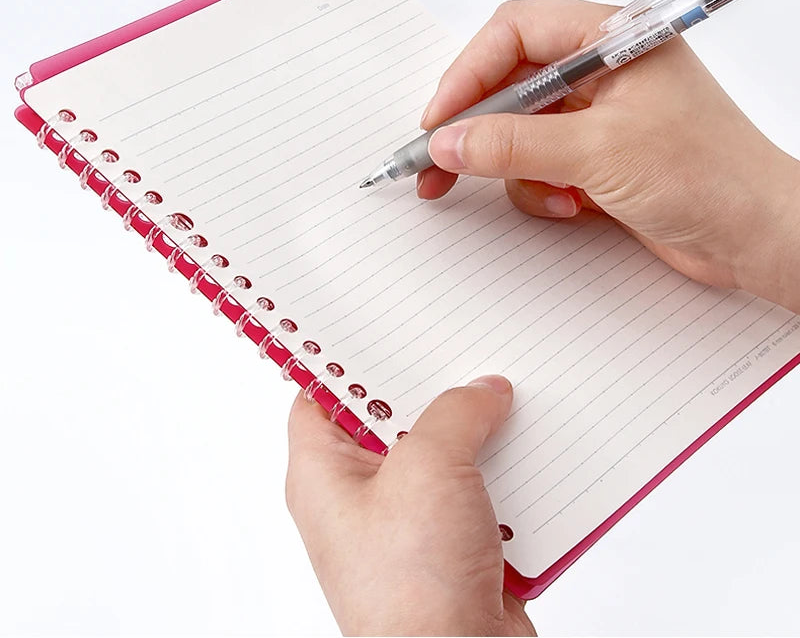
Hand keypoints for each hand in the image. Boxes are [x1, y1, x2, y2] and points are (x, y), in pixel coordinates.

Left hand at [286, 376, 535, 636]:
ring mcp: (408, 523)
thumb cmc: (413, 593)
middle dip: (430, 390)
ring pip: (440, 455)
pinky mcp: (451, 546)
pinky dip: (500, 472)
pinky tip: (528, 448)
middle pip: (389, 419)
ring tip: (505, 395)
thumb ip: (455, 413)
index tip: (379, 326)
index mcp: (324, 474)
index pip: (319, 394)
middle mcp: (360, 497)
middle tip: (460, 352)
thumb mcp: (429, 468)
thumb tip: (482, 391)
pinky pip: (474, 491)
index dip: (345, 358)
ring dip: (475, 433)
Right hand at [420, 0, 799, 313]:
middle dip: (476, 128)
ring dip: (518, 169)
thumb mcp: (599, 151)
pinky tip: (571, 205)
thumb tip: (451, 141)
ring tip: (550, 194)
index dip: (468, 72)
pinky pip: (539, 164)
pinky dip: (541, 189)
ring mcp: (596, 116)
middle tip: (439, 162)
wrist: (755, 236)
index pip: (515, 32)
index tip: (440, 119)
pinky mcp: (595, 157)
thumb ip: (515, 144)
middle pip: (509, 84)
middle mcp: (600, 72)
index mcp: (611, 39)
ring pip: (519, 131)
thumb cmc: (709, 174)